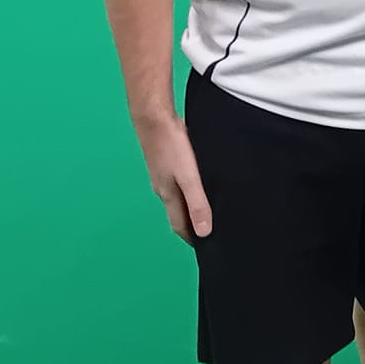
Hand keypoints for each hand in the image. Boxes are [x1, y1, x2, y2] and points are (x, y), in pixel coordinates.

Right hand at [135, 110, 211, 240]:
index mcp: (168, 196)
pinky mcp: (166, 161)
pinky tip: (199, 182)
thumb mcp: (188, 178)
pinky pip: (179, 182)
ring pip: (178, 197)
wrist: (153, 117)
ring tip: (209, 209)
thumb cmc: (170, 146)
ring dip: (191, 206)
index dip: (192, 237)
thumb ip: (197, 204)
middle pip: (179, 212)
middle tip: (210, 230)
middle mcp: (163, 188)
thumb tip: (203, 232)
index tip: (206, 247)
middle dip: (192, 224)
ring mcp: (163, 175)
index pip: (180, 225)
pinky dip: (189, 189)